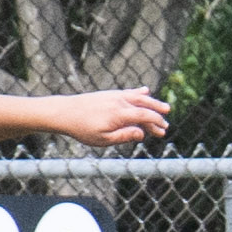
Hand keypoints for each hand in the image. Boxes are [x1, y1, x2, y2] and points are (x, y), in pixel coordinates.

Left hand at [55, 87, 169, 146]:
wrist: (65, 112)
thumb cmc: (83, 129)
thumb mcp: (103, 139)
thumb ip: (124, 136)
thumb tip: (141, 134)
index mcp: (119, 114)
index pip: (144, 115)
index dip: (156, 122)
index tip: (163, 130)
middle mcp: (119, 102)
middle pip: (144, 105)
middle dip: (157, 114)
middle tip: (166, 125)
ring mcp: (114, 96)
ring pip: (138, 97)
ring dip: (152, 102)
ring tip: (164, 108)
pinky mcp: (109, 94)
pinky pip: (128, 92)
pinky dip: (138, 92)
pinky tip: (145, 91)